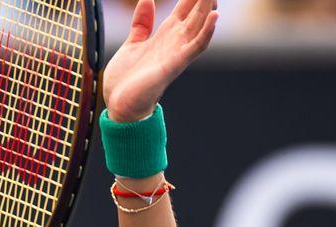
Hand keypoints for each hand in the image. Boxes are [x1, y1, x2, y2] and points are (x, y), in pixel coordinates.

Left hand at [101, 0, 218, 121]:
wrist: (120, 106)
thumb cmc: (127, 79)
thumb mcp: (132, 44)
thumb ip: (142, 24)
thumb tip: (146, 0)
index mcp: (165, 35)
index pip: (185, 8)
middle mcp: (174, 42)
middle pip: (195, 13)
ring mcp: (176, 53)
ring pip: (199, 25)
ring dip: (209, 8)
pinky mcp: (173, 65)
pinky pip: (194, 47)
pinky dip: (205, 32)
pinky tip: (214, 17)